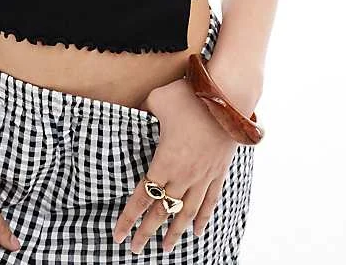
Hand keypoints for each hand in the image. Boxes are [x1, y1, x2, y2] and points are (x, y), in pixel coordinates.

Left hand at [112, 78, 240, 254]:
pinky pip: (210, 201)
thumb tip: (132, 111)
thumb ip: (142, 108)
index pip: (142, 197)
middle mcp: (184, 175)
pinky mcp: (219, 171)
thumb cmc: (189, 96)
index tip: (118, 235)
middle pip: (162, 211)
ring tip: (165, 248)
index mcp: (165, 161)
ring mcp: (203, 176)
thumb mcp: (157, 98)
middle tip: (135, 249)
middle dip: (146, 232)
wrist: (227, 97)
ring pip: (186, 212)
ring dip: (174, 232)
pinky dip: (202, 218)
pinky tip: (197, 231)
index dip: (128, 218)